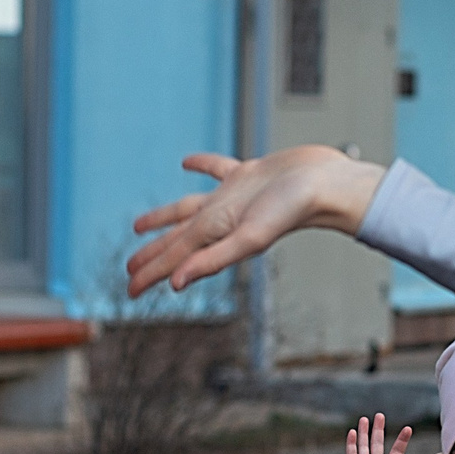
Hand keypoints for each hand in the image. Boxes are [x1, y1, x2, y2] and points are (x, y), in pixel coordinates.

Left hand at [127, 147, 387, 295]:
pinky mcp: (247, 174)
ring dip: (165, 217)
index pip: (174, 257)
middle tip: (130, 268)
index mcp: (216, 233)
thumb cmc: (291, 211)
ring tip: (141, 225)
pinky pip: (215, 169)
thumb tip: (175, 284)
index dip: (149, 272)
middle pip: (176, 238)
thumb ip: (212, 260)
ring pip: (188, 207)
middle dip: (153, 253)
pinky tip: (186, 163)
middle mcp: (221, 218)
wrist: (325, 184)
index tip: (129, 290)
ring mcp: (232, 197)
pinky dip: (200, 166)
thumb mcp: (248, 238)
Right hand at [342, 412, 415, 453]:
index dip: (402, 440)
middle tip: (379, 415)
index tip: (408, 429)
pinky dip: (351, 443)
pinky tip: (352, 432)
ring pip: (363, 445)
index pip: (397, 450)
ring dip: (364, 433)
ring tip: (364, 419)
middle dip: (378, 429)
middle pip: (377, 443)